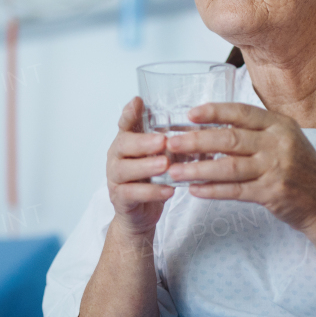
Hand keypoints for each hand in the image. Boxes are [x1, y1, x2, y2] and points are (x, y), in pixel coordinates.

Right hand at [105, 97, 173, 235]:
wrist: (140, 214)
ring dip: (146, 166)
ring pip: (125, 169)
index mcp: (126, 142)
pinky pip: (133, 193)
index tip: (138, 102)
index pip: (124, 123)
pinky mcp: (120, 198)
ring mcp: (115, 178)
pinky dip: (151, 191)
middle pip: (123, 144)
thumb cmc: (152, 180)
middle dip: (143, 142)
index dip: (129, 113)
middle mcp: (116, 157)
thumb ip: (173, 143)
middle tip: (162, 141)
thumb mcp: (163, 157)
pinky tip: (168, 190)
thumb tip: (201, 129)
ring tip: (165, 164)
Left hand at [165, 102, 315, 240]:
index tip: (190, 114)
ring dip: (198, 169)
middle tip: (171, 143)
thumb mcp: (286, 141)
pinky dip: (213, 190)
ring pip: (229, 165)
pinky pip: (236, 190)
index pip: (241, 112)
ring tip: (174, 171)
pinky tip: (195, 190)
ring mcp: (277, 168)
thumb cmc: (301, 172)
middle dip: (196, 140)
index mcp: (280, 125)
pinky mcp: (273, 193)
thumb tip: (213, 128)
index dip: (214, 111)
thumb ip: (257, 133)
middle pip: (229, 137)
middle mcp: (279, 143)